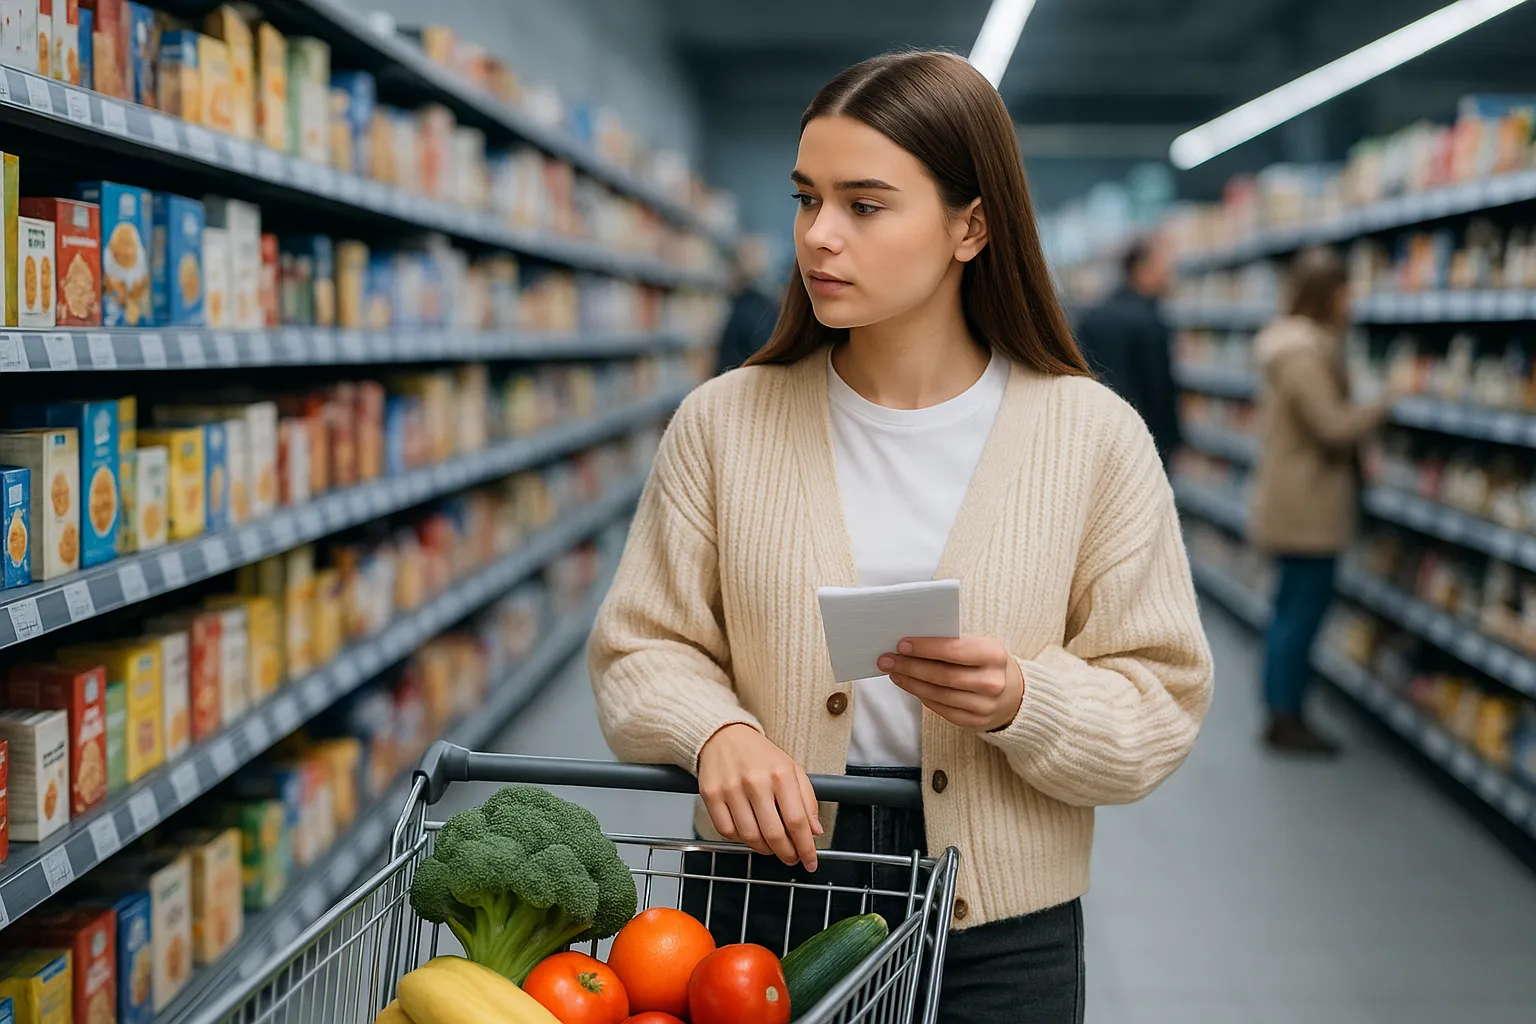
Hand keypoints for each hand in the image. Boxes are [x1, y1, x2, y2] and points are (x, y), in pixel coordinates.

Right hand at [697, 724, 823, 869]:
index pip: (797, 821)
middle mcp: (755, 781)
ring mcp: (731, 789)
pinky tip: (748, 833)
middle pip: (773, 834)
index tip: (810, 862)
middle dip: (786, 853)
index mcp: (780, 774)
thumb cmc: (760, 755)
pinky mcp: (711, 795)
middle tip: (791, 857)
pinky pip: (727, 832)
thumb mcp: (792, 769)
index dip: (806, 847)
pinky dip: (740, 840)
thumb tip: (814, 830)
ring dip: (764, 849)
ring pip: (750, 837)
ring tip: (771, 845)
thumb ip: (807, 800)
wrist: (724, 736)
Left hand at [878, 636, 1024, 732]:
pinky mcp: (976, 721)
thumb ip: (952, 643)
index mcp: (994, 654)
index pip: (953, 650)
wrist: (1016, 694)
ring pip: (938, 694)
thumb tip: (911, 643)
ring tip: (894, 672)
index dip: (925, 648)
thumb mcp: (980, 646)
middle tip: (887, 659)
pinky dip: (922, 696)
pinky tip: (909, 685)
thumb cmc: (988, 663)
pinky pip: (941, 709)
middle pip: (942, 675)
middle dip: (910, 666)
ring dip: (911, 682)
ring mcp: (985, 705)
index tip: (901, 644)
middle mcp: (992, 682)